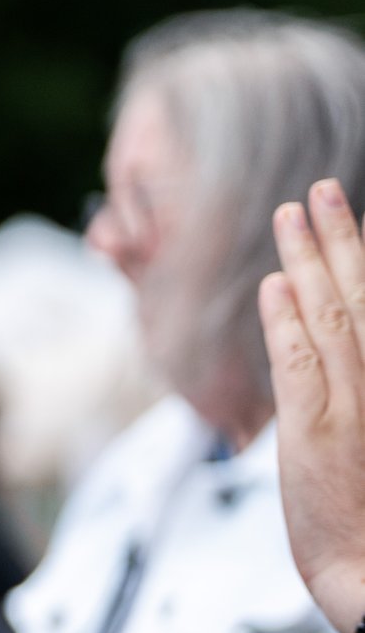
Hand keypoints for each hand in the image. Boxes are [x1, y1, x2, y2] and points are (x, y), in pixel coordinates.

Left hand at [262, 179, 364, 632]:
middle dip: (340, 238)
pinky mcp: (318, 432)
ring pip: (331, 316)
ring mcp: (356, 406)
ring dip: (309, 261)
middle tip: (320, 190)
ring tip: (293, 214)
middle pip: (363, 297)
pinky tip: (276, 283)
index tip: (339, 217)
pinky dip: (287, 320)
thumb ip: (351, 389)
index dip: (358, 259)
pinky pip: (301, 362)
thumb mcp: (358, 441)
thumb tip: (330, 344)